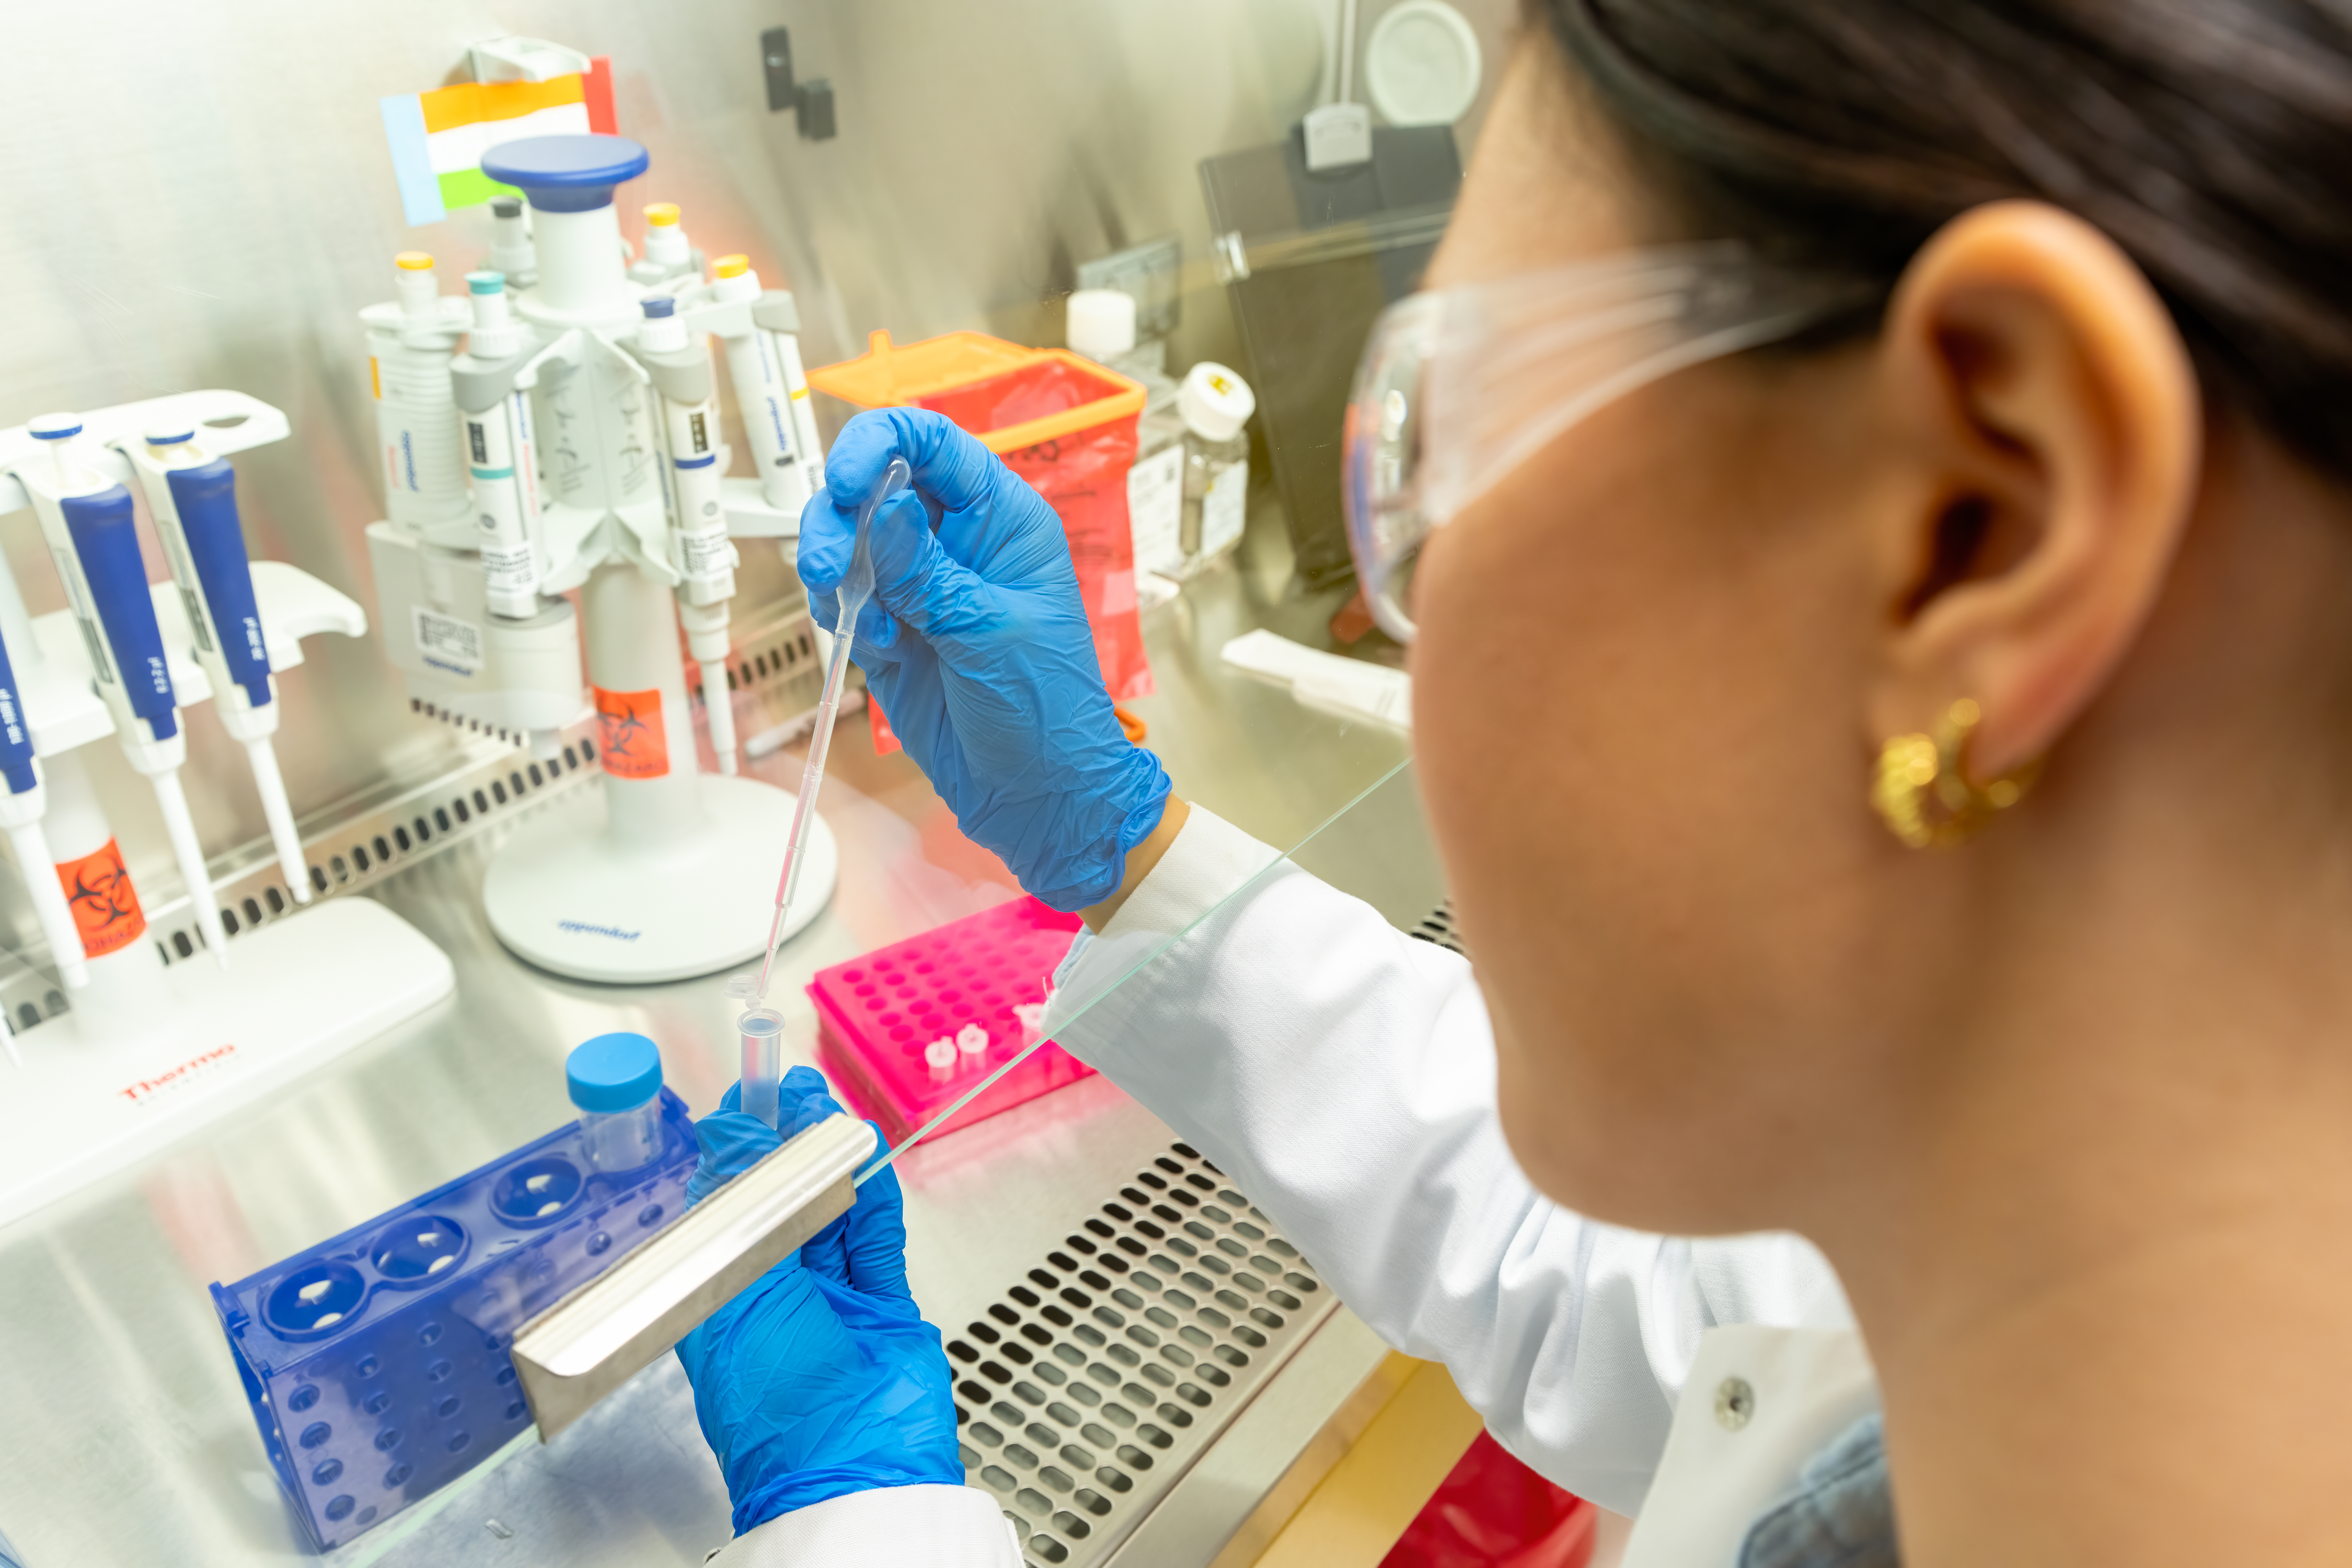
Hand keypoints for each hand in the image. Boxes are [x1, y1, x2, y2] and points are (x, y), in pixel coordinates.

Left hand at [675, 1068, 959, 1533]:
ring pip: (833, 1216)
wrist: (849, 1469)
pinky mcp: (882, 1312)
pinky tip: (869, 1166)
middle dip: (787, 1145)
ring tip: (828, 1109)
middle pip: (780, 1203)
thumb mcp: (741, 1284)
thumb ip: (740, 1203)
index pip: (723, 1209)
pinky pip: (879, 1246)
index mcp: (719, 1298)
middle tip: (792, 1090)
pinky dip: (876, 1204)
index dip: (734, 1154)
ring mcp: (832, 1304)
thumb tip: (724, 1133)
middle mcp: (773, 1297)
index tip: (743, 1103)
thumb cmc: (775, 1402)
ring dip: (831, 1163)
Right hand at [798, 408, 1172, 910]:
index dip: (881, 444)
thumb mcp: (988, 632)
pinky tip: (872, 646)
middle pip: (874, 486)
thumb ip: (927, 570)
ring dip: (832, 567)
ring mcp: (920, 585)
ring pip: (848, 539)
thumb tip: (885, 503)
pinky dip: (840, 614)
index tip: (844, 481)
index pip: (933, 443)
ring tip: (850, 613)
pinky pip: (843, 596)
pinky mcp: (891, 628)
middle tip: (827, 563)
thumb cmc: (1047, 713)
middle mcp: (957, 542)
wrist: (1039, 797)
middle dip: (839, 517)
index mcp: (1001, 520)